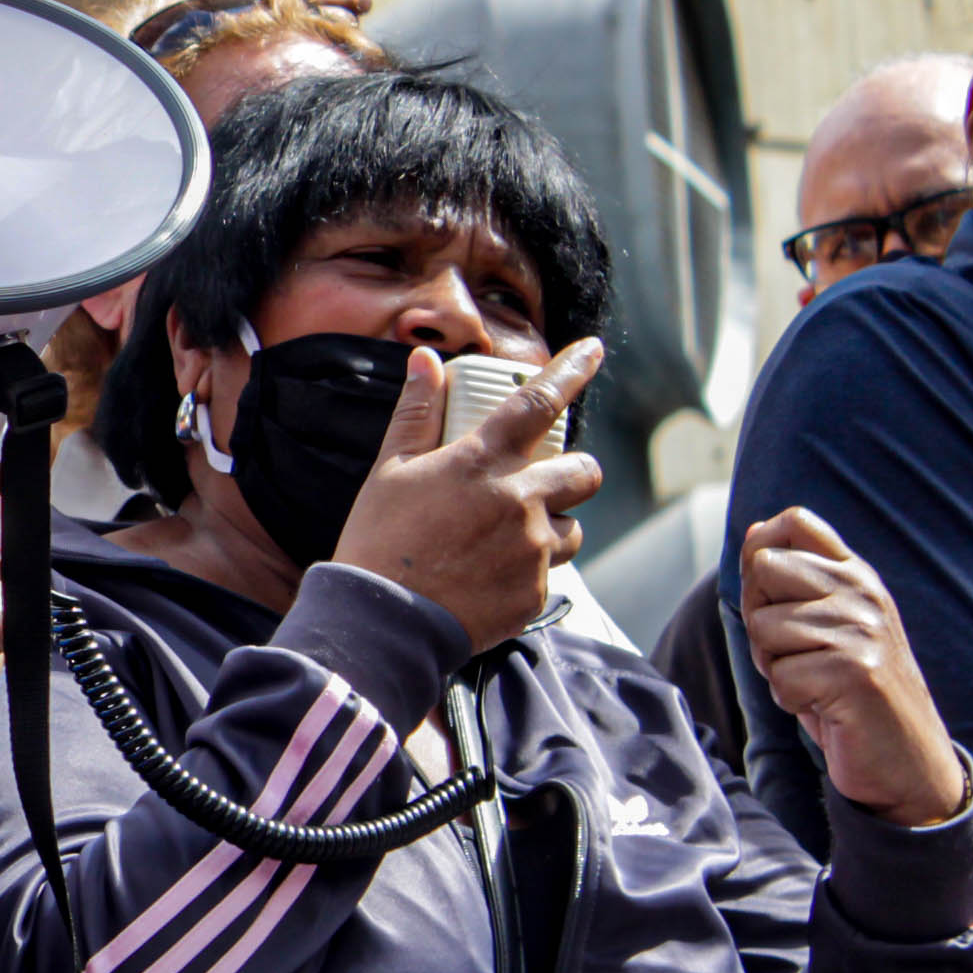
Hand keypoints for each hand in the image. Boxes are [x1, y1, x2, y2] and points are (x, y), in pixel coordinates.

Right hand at [331, 341, 603, 651]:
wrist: (381, 621)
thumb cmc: (379, 540)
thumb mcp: (389, 470)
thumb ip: (416, 413)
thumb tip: (426, 361)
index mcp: (483, 462)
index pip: (540, 402)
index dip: (571, 371)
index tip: (593, 350)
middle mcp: (520, 501)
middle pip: (585, 471)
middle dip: (573, 472)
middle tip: (540, 484)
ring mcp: (533, 549)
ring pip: (573, 527)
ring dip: (553, 526)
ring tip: (507, 540)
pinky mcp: (535, 592)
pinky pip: (549, 573)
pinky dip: (527, 570)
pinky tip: (486, 578)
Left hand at [739, 508, 965, 824]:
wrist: (908, 760)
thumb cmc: (850, 692)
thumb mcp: (825, 625)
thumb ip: (793, 583)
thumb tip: (753, 531)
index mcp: (856, 575)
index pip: (795, 522)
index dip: (761, 555)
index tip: (776, 596)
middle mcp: (864, 592)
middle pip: (764, 570)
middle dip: (761, 620)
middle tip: (798, 654)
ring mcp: (863, 629)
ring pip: (765, 628)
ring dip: (777, 666)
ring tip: (817, 683)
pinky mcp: (856, 671)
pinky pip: (781, 676)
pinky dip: (791, 699)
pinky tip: (826, 706)